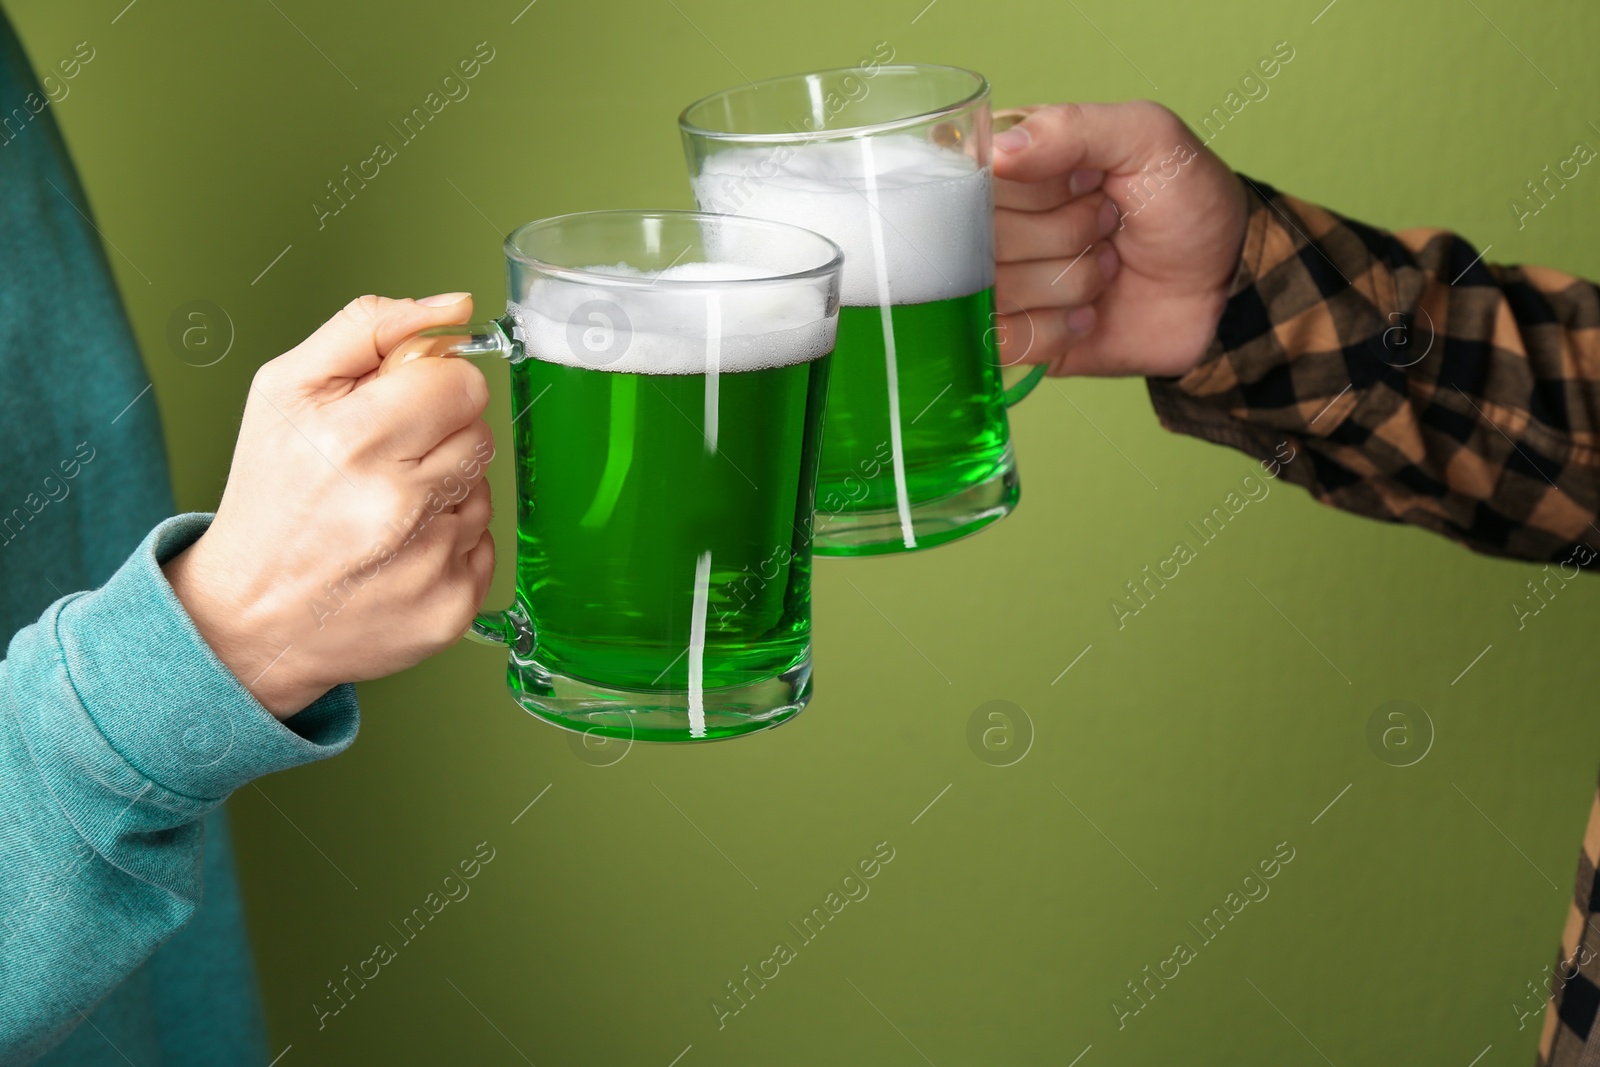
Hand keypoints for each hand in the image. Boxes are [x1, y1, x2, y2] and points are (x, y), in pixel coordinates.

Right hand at [162, 294, 496, 718]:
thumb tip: (455, 308)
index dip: (432, 388)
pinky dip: (447, 545)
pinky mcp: (451, 608)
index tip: (398, 408)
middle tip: (383, 462)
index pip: (462, 383)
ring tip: (383, 511)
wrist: (247, 617)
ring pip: (483, 492)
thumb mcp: (287, 388)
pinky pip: (484, 548)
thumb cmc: (270, 495)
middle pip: (479, 435)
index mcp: (355, 439)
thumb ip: (371, 328)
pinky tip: (397, 553)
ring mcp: (429, 562)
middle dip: (438, 438)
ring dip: (444, 493)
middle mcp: (397, 505)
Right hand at [991, 101, 1248, 377]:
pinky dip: (1055, 330)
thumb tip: (999, 154)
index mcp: (1013, 163)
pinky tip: (1090, 315)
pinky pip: (1002, 341)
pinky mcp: (1016, 337)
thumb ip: (1072, 128)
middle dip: (1062, 235)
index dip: (1034, 190)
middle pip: (977, 237)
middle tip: (1108, 225)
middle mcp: (996, 222)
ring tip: (1108, 268)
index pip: (972, 177)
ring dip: (1067, 282)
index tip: (1089, 181)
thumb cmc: (1187, 201)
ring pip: (990, 291)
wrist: (1226, 284)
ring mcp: (1002, 283)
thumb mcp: (1148, 136)